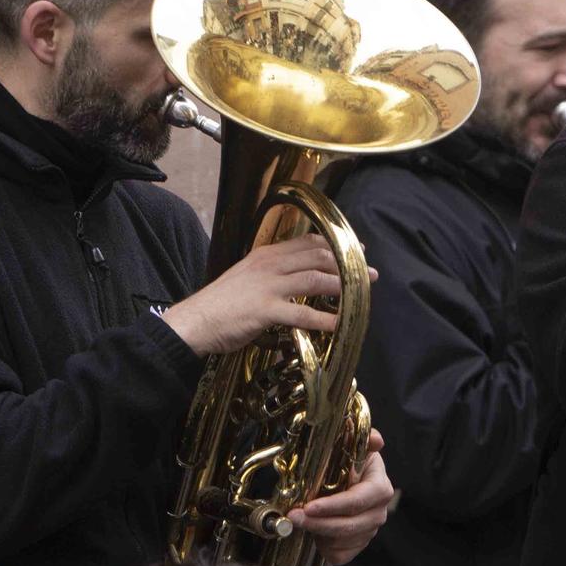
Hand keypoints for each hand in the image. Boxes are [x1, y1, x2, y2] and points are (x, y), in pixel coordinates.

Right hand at [161, 235, 370, 356]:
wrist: (194, 321)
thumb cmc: (219, 305)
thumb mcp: (245, 278)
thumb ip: (270, 275)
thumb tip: (293, 279)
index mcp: (265, 255)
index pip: (307, 242)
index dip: (336, 245)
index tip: (357, 249)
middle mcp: (269, 265)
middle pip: (317, 257)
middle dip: (349, 263)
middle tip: (370, 272)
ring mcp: (267, 286)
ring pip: (314, 279)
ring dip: (344, 285)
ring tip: (364, 292)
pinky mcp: (265, 310)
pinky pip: (302, 312)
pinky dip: (325, 318)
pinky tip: (341, 323)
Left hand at [290, 429, 392, 565]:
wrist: (349, 481)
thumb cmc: (349, 463)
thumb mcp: (356, 447)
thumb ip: (365, 439)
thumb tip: (377, 440)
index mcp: (380, 487)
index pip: (358, 500)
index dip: (333, 506)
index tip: (309, 507)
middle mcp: (379, 511)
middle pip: (349, 525)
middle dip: (318, 523)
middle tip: (294, 516)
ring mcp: (370, 530)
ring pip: (342, 541)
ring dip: (319, 533)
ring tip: (302, 520)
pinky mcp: (359, 544)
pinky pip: (341, 555)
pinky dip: (325, 547)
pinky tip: (316, 533)